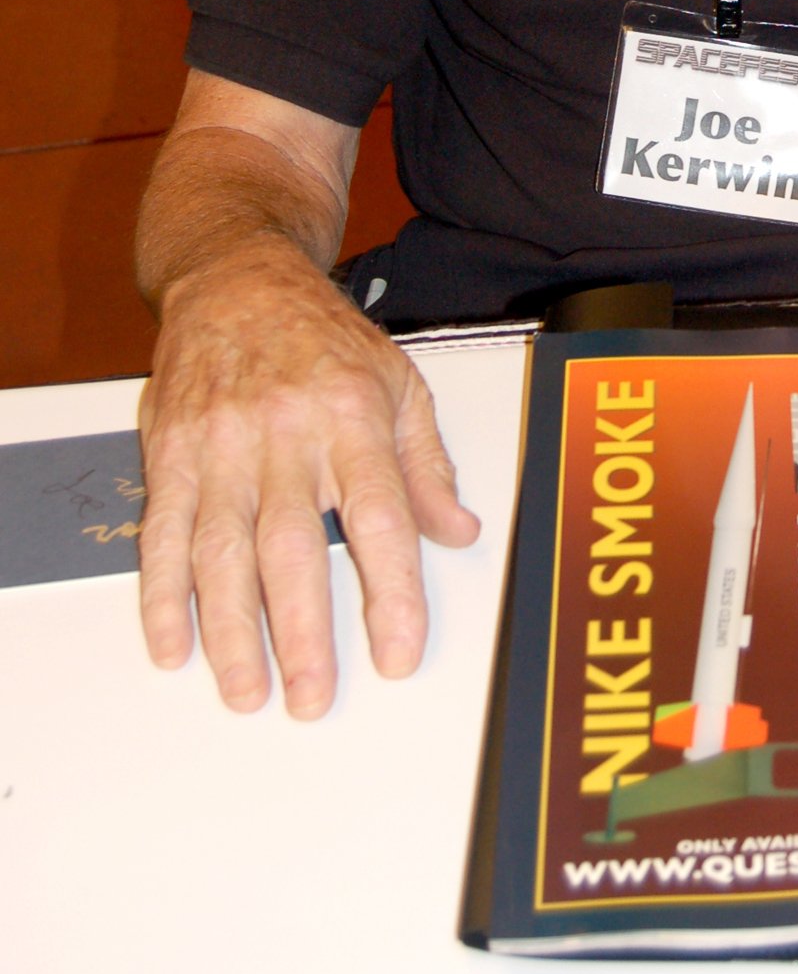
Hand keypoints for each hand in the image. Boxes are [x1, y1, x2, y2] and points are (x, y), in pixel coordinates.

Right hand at [137, 236, 479, 717]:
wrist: (236, 276)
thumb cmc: (321, 334)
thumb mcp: (399, 382)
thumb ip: (426, 465)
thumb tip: (458, 531)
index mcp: (353, 416)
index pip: (380, 517)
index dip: (391, 592)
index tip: (398, 653)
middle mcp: (285, 432)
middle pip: (293, 547)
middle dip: (302, 632)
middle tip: (312, 697)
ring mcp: (221, 443)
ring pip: (221, 550)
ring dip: (230, 630)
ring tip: (247, 690)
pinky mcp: (170, 451)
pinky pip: (163, 532)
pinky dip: (163, 594)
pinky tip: (173, 643)